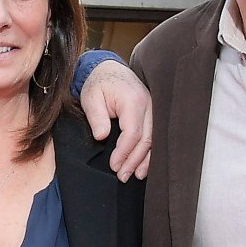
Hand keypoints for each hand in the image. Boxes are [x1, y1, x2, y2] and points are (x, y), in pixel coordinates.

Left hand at [80, 60, 151, 180]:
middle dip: (134, 160)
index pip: (133, 133)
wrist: (107, 69)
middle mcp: (148, 105)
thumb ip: (97, 117)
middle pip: (147, 139)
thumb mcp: (91, 98)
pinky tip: (143, 165)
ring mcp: (153, 109)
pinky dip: (149, 152)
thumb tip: (102, 137)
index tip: (114, 166)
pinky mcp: (152, 113)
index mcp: (133, 101)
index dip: (124, 152)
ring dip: (145, 160)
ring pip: (154, 139)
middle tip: (123, 176)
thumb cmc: (98, 84)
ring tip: (134, 175)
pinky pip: (154, 135)